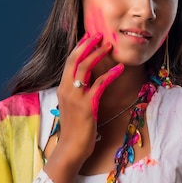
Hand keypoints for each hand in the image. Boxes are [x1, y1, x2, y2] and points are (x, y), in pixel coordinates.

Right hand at [52, 32, 123, 167]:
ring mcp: (75, 97)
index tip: (88, 36)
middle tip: (99, 34)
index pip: (69, 62)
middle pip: (74, 59)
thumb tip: (86, 83)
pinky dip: (110, 74)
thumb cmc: (74, 130)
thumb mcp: (73, 107)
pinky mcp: (87, 106)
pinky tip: (119, 69)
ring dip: (98, 54)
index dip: (78, 47)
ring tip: (109, 45)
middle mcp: (66, 89)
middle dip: (87, 44)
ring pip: (85, 68)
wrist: (70, 148)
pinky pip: (99, 85)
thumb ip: (77, 94)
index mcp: (62, 88)